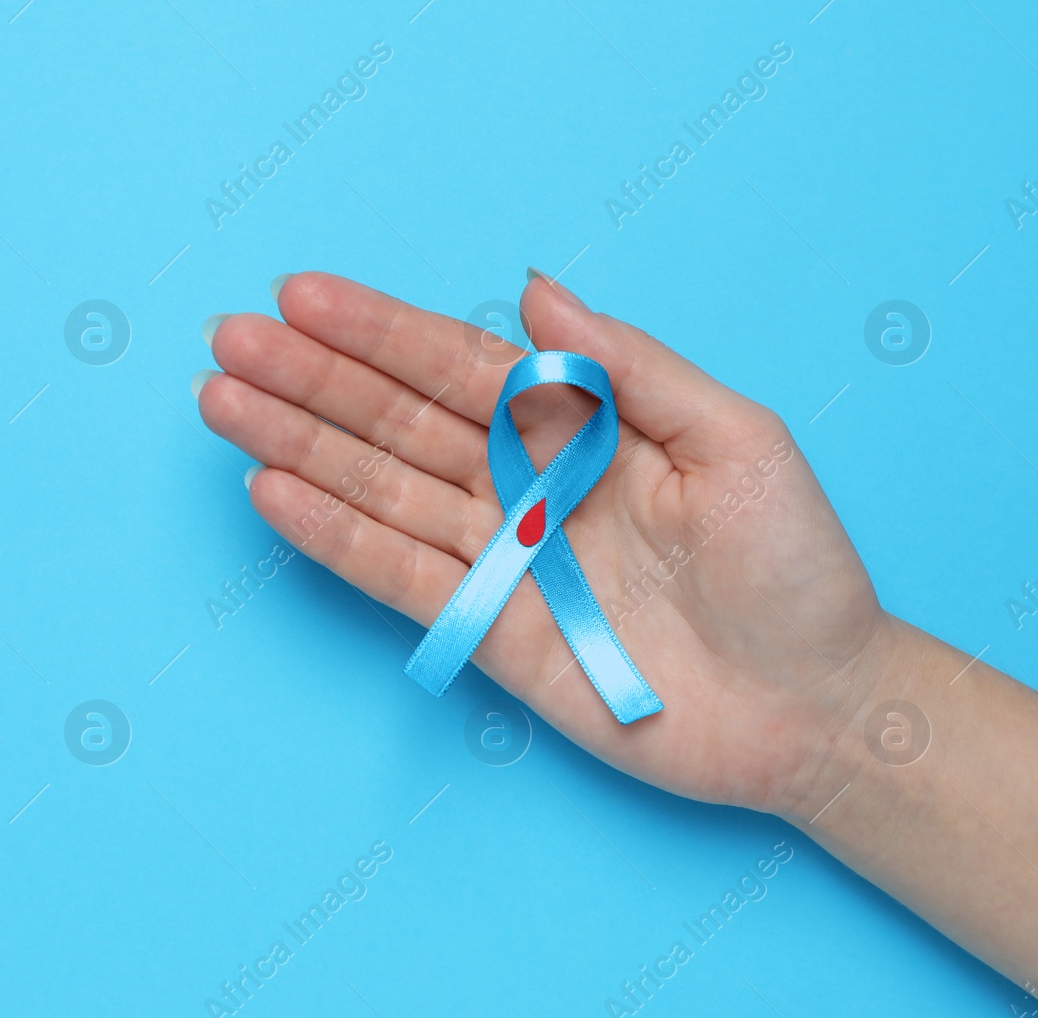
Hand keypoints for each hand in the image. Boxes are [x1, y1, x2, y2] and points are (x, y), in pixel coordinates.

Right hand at [197, 271, 895, 817]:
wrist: (816, 707)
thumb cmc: (796, 567)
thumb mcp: (735, 441)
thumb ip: (628, 369)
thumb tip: (535, 291)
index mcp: (580, 429)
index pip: (459, 366)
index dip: (379, 332)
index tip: (300, 295)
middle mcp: (525, 485)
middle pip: (398, 421)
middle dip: (312, 380)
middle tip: (228, 339)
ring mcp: (502, 560)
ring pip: (380, 489)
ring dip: (298, 447)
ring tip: (222, 403)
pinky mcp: (492, 634)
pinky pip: (399, 578)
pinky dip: (335, 538)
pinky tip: (273, 493)